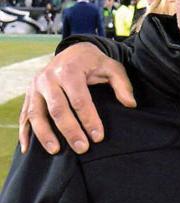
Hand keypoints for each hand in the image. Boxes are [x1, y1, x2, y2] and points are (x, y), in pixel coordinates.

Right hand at [18, 42, 135, 154]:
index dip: (89, 119)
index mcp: (70, 70)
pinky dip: (24, 132)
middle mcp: (48, 78)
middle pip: (58, 108)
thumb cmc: (94, 63)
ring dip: (45, 134)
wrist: (72, 51)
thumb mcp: (112, 67)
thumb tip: (131, 104)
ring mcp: (35, 87)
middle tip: (82, 148)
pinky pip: (25, 115)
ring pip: (37, 114)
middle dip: (70, 130)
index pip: (80, 99)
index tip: (98, 137)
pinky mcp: (28, 94)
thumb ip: (123, 85)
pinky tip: (27, 149)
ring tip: (56, 151)